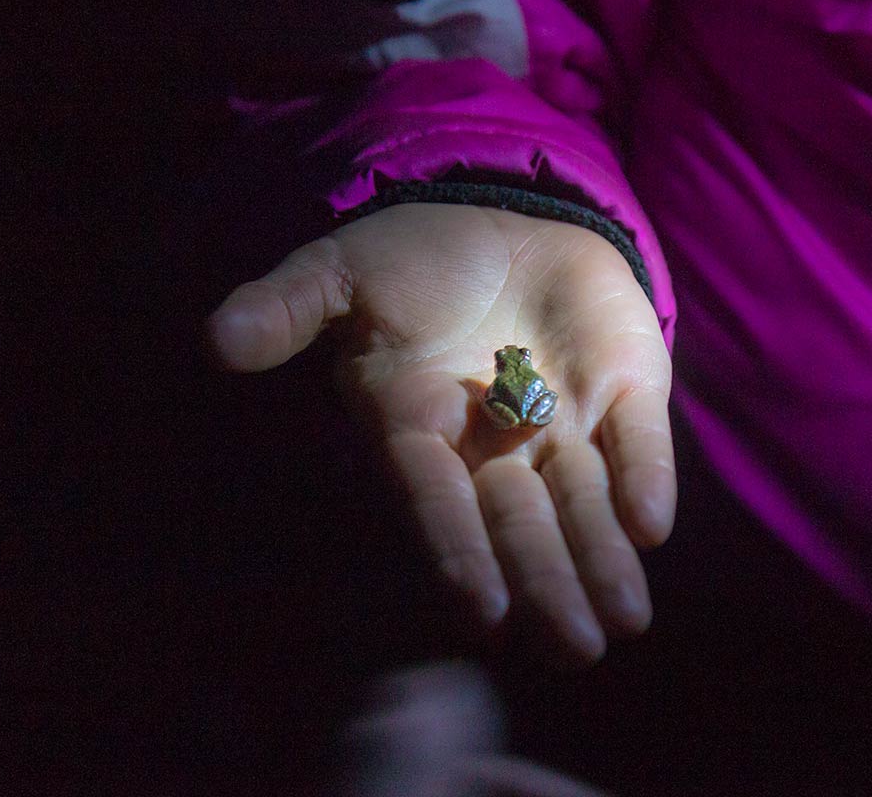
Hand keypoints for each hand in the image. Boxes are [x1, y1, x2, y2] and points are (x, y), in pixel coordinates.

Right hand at [207, 204, 674, 664]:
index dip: (460, 552)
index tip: (486, 612)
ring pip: (586, 504)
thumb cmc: (411, 263)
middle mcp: (497, 445)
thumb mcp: (341, 274)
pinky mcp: (624, 389)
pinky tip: (654, 528)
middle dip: (549, 584)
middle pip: (522, 525)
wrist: (496, 221)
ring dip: (604, 559)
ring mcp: (566, 421)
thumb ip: (290, 307)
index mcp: (423, 429)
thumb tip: (217, 338)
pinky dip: (645, 479)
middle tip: (577, 650)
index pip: (438, 502)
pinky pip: (638, 441)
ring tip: (624, 621)